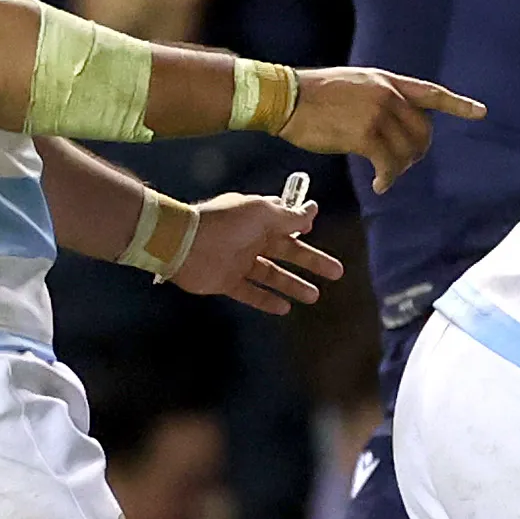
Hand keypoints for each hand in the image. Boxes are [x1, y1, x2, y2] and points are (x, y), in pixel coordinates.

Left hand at [169, 188, 339, 315]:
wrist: (182, 243)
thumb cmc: (224, 223)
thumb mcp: (263, 213)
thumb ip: (290, 216)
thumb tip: (313, 210)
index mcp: (259, 219)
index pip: (285, 222)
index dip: (301, 225)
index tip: (314, 229)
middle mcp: (251, 240)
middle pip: (288, 252)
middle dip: (312, 261)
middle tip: (337, 272)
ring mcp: (239, 262)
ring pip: (273, 274)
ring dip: (294, 284)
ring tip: (315, 296)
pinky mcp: (227, 282)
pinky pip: (251, 292)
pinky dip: (267, 301)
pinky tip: (285, 308)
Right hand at [280, 66, 485, 190]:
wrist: (286, 97)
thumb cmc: (312, 95)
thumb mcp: (354, 84)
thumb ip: (379, 98)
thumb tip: (393, 124)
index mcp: (386, 80)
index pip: (431, 93)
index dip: (458, 104)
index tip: (481, 112)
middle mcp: (387, 94)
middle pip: (423, 131)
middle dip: (417, 152)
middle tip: (403, 164)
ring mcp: (378, 113)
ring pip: (408, 150)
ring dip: (400, 168)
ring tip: (385, 174)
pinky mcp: (364, 134)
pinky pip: (388, 164)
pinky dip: (387, 178)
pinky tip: (380, 185)